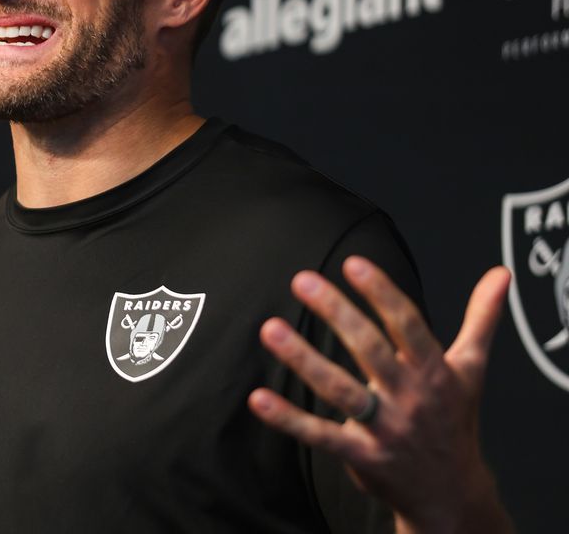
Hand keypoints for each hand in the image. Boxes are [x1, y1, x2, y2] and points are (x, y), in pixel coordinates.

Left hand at [248, 256, 513, 533]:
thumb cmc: (455, 422)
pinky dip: (288, 418)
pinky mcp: (361, 455)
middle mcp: (410, 397)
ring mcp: (385, 428)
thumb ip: (481, 318)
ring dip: (304, 359)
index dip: (382, 293)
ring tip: (271, 328)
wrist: (452, 494)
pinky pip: (320, 435)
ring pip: (341, 389)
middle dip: (337, 312)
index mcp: (435, 371)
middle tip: (302, 279)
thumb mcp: (471, 369)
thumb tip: (499, 275)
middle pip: (370, 349)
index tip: (353, 263)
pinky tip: (259, 399)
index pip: (407, 325)